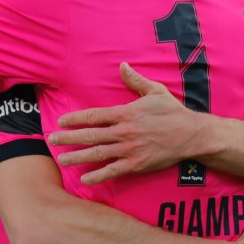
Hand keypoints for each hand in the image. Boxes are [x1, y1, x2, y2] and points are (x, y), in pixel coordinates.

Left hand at [48, 62, 206, 183]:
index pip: (94, 115)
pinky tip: (84, 178)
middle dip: (68, 138)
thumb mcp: (155, 91)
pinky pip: (113, 170)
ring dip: (77, 156)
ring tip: (61, 159)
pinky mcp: (137, 164)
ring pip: (98, 153)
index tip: (61, 121)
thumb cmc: (172, 112)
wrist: (192, 135)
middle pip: (90, 135)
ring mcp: (129, 149)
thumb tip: (122, 65)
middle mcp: (124, 131)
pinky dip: (98, 175)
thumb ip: (135, 80)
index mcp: (126, 113)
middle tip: (51, 140)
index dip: (75, 119)